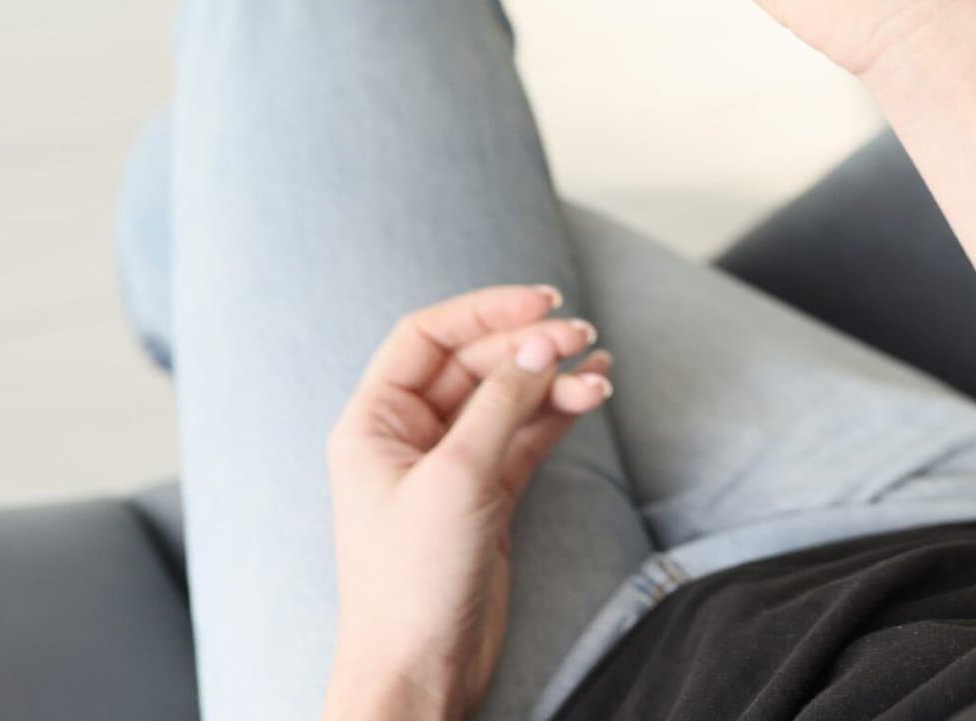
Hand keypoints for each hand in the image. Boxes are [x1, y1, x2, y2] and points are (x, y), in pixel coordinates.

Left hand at [323, 285, 612, 720]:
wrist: (419, 672)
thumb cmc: (411, 582)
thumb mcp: (456, 479)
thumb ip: (500, 405)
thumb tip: (539, 345)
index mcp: (374, 421)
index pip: (428, 337)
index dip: (486, 311)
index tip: (543, 302)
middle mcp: (409, 436)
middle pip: (476, 363)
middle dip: (530, 347)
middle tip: (583, 338)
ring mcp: (450, 466)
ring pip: (508, 398)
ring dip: (554, 380)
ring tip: (601, 373)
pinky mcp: (486, 496)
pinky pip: (526, 435)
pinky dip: (559, 412)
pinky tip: (593, 392)